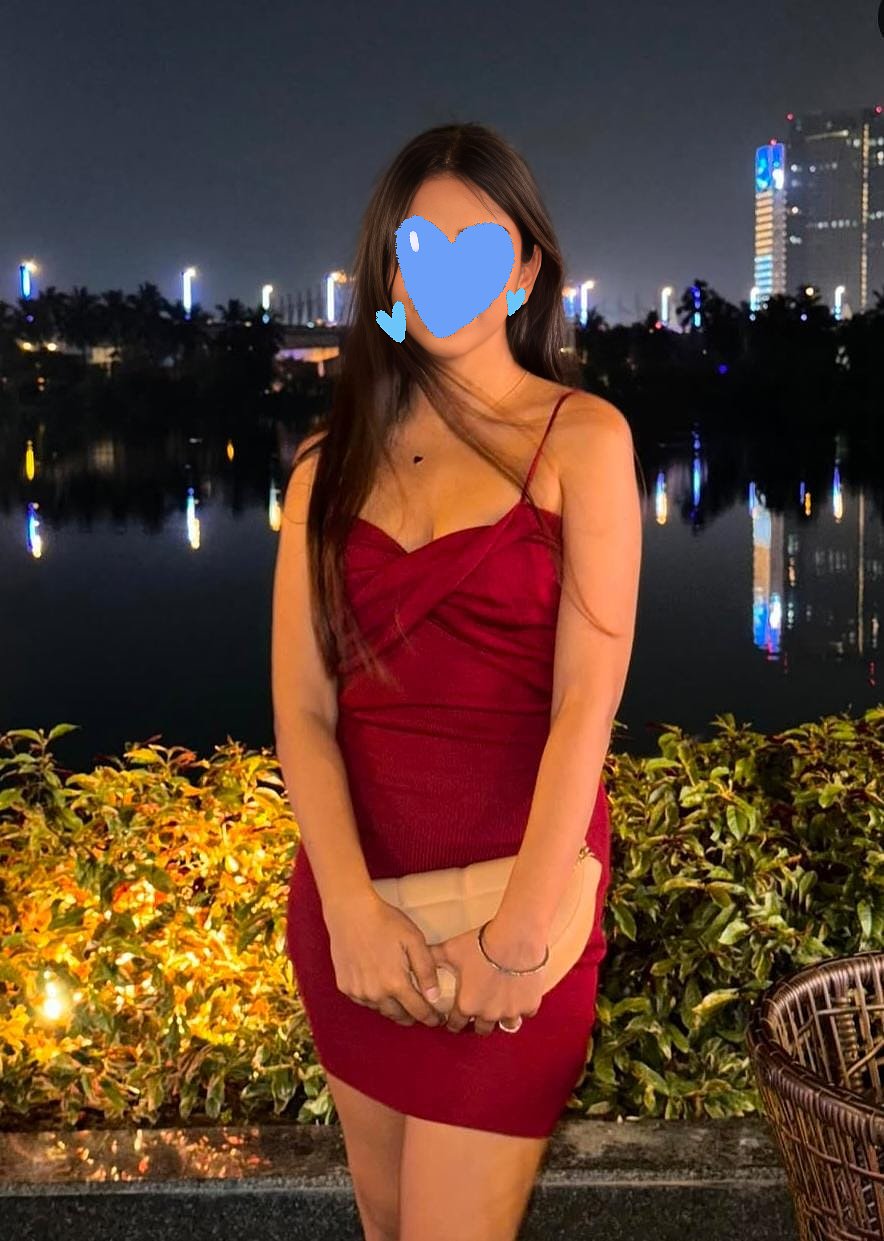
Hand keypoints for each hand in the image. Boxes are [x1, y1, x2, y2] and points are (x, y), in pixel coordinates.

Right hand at [325, 889, 444, 1028]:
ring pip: (381, 1009)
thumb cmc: (385, 922)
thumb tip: (434, 997)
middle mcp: (375, 994)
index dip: (430, 1017)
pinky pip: (364, 1000)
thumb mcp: (414, 941)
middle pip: (399, 1016)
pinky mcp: (344, 986)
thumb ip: (426, 971)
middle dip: (412, 1015)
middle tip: (420, 1008)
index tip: (437, 1019)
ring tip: (400, 994)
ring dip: (392, 1006)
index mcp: (395, 983)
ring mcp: (357, 992)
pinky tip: (379, 983)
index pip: (417, 1011)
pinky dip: (374, 997)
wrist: (351, 911)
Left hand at [428, 921, 545, 1035]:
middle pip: (481, 1029)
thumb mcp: (451, 950)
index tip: (454, 1016)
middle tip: (477, 1011)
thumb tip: (417, 959)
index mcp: (467, 1005)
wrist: (514, 938)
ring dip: (501, 1018)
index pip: (455, 1024)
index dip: (452, 1020)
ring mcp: (511, 1012)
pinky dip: (522, 1006)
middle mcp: (488, 1014)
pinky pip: (526, 1012)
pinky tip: (519, 996)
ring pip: (505, 1025)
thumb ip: (432, 958)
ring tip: (500, 1007)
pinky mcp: (530, 1005)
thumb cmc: (481, 944)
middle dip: (477, 1022)